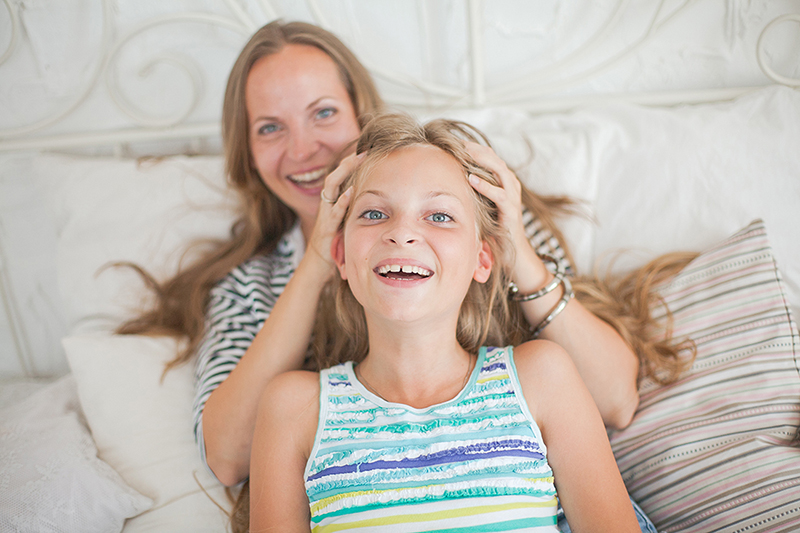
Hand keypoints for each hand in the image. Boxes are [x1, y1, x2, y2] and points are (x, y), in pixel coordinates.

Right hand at [305, 153, 360, 274]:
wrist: (320, 262)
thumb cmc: (337, 240)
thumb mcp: (348, 219)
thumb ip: (356, 207)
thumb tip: (378, 198)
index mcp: (334, 200)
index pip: (341, 175)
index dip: (351, 162)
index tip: (367, 150)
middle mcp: (328, 202)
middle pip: (335, 174)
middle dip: (348, 162)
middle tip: (364, 151)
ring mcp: (326, 213)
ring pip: (331, 186)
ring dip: (343, 172)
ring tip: (356, 161)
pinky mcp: (327, 227)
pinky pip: (333, 211)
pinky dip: (342, 201)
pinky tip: (351, 192)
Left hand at [464, 142, 544, 283]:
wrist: (514, 252)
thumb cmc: (495, 228)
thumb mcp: (482, 204)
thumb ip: (472, 191)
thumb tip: (447, 181)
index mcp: (504, 181)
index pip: (489, 156)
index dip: (473, 147)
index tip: (454, 141)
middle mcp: (511, 184)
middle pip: (494, 158)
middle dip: (475, 149)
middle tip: (456, 143)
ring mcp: (513, 196)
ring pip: (499, 170)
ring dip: (481, 160)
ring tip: (464, 153)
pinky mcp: (511, 211)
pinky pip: (499, 194)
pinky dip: (485, 185)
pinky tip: (471, 179)